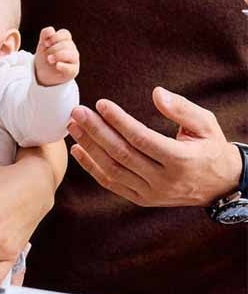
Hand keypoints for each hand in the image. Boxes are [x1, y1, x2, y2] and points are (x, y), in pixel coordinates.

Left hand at [34, 27, 79, 85]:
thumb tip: (51, 30)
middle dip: (53, 49)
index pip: (65, 34)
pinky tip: (57, 66)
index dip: (55, 37)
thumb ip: (45, 35)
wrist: (42, 73)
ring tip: (50, 60)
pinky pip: (71, 68)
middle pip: (66, 44)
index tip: (45, 43)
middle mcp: (72, 49)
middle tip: (47, 56)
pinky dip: (63, 66)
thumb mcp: (42, 45)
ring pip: (71, 54)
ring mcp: (74, 59)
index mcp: (65, 40)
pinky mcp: (73, 71)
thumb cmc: (44, 57)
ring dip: (58, 56)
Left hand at [67, 87, 241, 206]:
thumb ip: (181, 108)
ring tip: (73, 126)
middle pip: (122, 154)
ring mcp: (151, 193)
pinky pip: (112, 184)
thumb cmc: (210, 147)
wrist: (220, 184)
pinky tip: (79, 150)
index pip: (142, 139)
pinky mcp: (142, 199)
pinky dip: (92, 168)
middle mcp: (164, 180)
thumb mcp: (206, 123)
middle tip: (77, 112)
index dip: (119, 121)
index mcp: (180, 160)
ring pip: (113, 170)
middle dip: (96, 131)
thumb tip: (156, 93)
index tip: (101, 104)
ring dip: (90, 148)